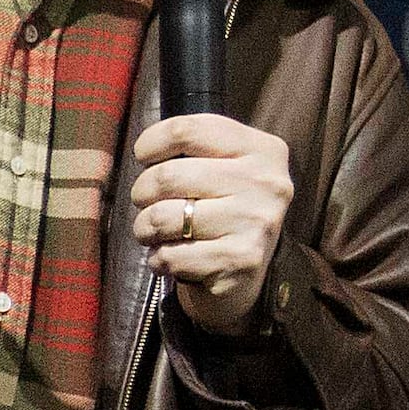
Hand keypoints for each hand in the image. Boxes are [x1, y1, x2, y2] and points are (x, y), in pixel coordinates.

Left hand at [130, 114, 293, 330]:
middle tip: (145, 204)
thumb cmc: (223, 214)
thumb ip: (195, 148)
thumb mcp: (223, 169)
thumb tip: (143, 147)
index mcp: (263, 150)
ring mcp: (255, 222)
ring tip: (155, 233)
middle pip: (168, 175)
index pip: (188, 130)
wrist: (248, 279)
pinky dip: (159, 259)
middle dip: (142, 193)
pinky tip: (172, 258)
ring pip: (163, 217)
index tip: (143, 157)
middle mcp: (266, 182)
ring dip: (145, 229)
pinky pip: (171, 255)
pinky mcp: (241, 260)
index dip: (152, 142)